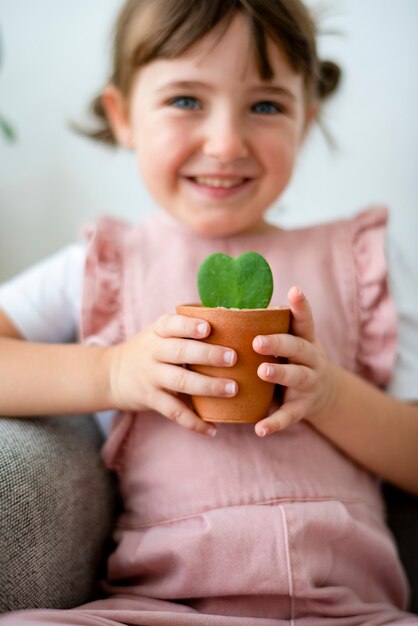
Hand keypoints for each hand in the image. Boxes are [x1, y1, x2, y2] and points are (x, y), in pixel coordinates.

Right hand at [105, 314, 236, 435]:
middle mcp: (153, 351)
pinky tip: (213, 429)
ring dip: (207, 386)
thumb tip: (230, 317)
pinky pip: (173, 411)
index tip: (208, 328)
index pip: (172, 324)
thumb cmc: (152, 349)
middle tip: (232, 358)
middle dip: (207, 355)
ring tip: (232, 389)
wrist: (113, 374)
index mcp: (159, 331)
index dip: (189, 326)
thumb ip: (187, 326)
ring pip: (180, 381)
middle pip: (180, 352)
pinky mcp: (151, 399)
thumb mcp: (160, 332)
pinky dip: (193, 422)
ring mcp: (151, 376)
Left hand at [252, 286, 335, 436]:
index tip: (294, 290)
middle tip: (257, 341)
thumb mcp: (291, 342)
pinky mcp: (302, 408)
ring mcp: (309, 384)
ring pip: (297, 377)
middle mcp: (311, 360)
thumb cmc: (294, 360)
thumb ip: (270, 327)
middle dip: (279, 344)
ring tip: (262, 372)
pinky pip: (289, 416)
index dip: (301, 306)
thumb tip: (231, 306)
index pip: (304, 321)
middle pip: (299, 348)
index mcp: (305, 340)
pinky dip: (274, 422)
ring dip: (280, 374)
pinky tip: (259, 429)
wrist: (323, 395)